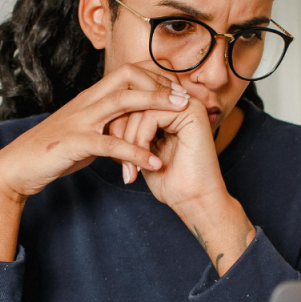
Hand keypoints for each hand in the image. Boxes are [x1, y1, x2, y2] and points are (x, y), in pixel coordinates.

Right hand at [0, 63, 190, 199]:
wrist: (18, 165)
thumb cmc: (54, 150)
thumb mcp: (86, 131)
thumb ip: (108, 125)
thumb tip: (133, 126)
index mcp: (90, 98)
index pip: (127, 72)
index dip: (154, 77)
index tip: (177, 90)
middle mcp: (87, 102)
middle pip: (128, 77)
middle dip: (160, 84)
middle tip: (186, 98)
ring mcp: (80, 120)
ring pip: (122, 102)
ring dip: (154, 105)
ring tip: (181, 116)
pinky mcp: (75, 143)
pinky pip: (111, 144)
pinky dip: (136, 152)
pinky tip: (155, 164)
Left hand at [107, 60, 227, 211]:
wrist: (193, 201)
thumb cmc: (169, 181)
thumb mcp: (142, 149)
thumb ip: (130, 128)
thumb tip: (107, 114)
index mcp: (170, 107)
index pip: (132, 100)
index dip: (116, 125)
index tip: (114, 154)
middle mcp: (180, 101)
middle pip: (134, 100)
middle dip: (119, 133)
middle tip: (121, 163)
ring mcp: (188, 104)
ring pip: (139, 108)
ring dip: (129, 142)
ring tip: (131, 168)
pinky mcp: (191, 112)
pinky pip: (150, 116)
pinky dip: (140, 141)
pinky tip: (146, 162)